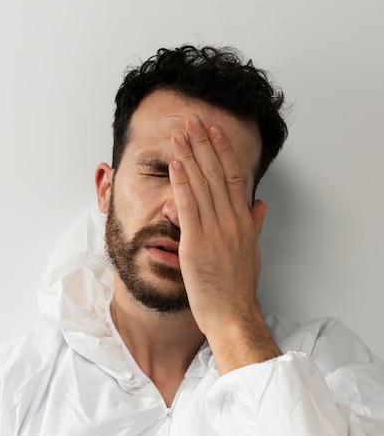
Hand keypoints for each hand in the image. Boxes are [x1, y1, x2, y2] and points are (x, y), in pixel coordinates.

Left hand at [169, 115, 280, 370]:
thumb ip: (254, 225)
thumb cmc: (239, 289)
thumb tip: (260, 204)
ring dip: (190, 156)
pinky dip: (182, 183)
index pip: (233, 177)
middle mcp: (231, 222)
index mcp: (244, 222)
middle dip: (204, 144)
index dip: (222, 151)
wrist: (233, 315)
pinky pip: (189, 206)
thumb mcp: (252, 252)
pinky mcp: (197, 244)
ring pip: (202, 185)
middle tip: (193, 120)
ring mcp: (215, 232)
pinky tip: (175, 164)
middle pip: (216, 174)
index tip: (214, 130)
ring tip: (180, 134)